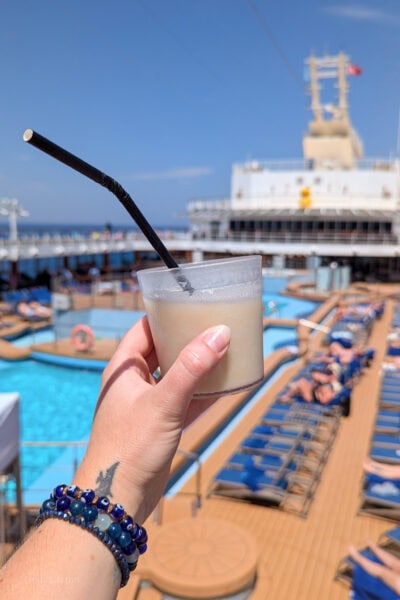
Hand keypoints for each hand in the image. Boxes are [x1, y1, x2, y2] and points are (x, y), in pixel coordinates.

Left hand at [73, 316, 229, 522]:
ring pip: (178, 376)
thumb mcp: (164, 402)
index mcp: (124, 369)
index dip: (167, 314)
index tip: (193, 304)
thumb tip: (220, 333)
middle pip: (164, 350)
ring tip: (227, 350)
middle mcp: (135, 382)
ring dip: (200, 366)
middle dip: (189, 339)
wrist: (118, 499)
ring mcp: (149, 404)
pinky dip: (204, 393)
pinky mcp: (161, 425)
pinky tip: (228, 385)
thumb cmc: (130, 446)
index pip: (145, 328)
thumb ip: (192, 368)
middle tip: (217, 325)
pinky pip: (186, 401)